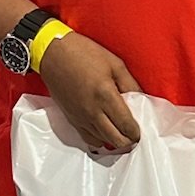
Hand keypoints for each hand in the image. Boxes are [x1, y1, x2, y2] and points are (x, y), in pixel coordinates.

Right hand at [38, 31, 141, 152]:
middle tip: (134, 134)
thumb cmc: (84, 53)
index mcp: (106, 96)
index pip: (126, 126)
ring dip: (114, 140)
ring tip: (121, 132)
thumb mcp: (115, 64)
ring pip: (102, 142)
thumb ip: (131, 85)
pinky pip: (87, 139)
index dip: (136, 132)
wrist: (53, 53)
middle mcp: (93, 111)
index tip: (140, 130)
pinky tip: (104, 131)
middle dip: (128, 140)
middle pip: (116, 140)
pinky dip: (99, 139)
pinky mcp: (71, 119)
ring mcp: (80, 117)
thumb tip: (141, 101)